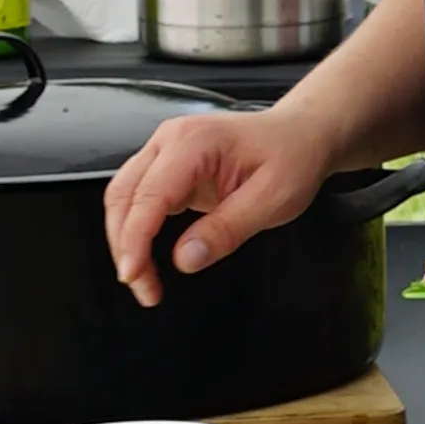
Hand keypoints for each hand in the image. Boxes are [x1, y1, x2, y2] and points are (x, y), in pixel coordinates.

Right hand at [102, 105, 324, 304]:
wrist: (301, 135)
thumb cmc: (291, 157)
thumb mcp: (273, 199)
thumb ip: (227, 230)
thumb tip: (186, 258)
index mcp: (194, 142)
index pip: (149, 195)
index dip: (135, 239)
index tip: (133, 274)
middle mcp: (171, 141)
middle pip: (124, 195)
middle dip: (125, 246)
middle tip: (143, 288)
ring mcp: (166, 151)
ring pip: (124, 197)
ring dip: (126, 240)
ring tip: (145, 280)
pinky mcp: (168, 166)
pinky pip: (139, 199)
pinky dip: (137, 231)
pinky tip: (148, 257)